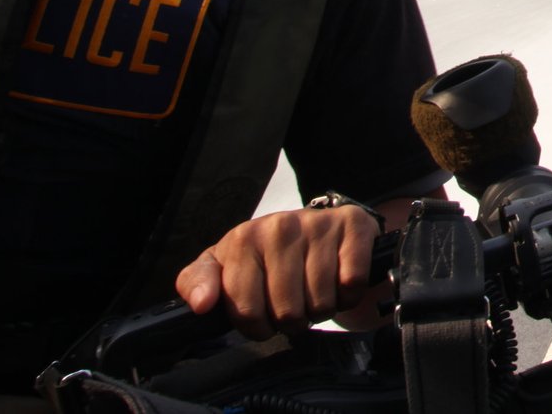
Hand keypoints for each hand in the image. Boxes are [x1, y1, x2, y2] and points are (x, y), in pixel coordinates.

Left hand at [176, 202, 389, 339]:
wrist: (318, 230)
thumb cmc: (267, 259)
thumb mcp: (225, 269)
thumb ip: (198, 284)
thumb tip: (201, 305)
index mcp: (243, 239)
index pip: (247, 311)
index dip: (258, 327)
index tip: (264, 318)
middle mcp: (279, 226)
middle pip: (287, 311)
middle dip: (293, 320)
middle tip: (294, 306)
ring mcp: (318, 224)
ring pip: (321, 300)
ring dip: (321, 309)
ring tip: (315, 294)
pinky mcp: (354, 225)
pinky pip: (352, 282)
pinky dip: (349, 294)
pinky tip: (339, 283)